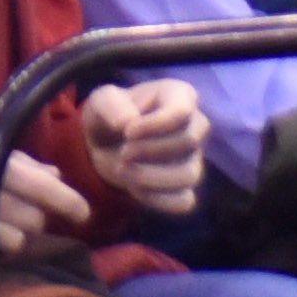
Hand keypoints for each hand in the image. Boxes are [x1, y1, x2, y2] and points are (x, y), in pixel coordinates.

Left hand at [79, 79, 206, 216]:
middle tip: (123, 153)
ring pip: (189, 175)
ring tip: (123, 171)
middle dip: (150, 150)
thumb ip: (111, 104)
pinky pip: (184, 201)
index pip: (182, 111)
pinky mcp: (185, 188)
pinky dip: (157, 199)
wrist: (104, 145)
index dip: (156, 125)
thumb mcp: (101, 101)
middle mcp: (194, 125)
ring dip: (151, 177)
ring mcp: (194, 159)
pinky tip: (134, 189)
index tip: (127, 132)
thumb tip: (128, 122)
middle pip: (188, 142)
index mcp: (179, 95)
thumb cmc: (109, 114)